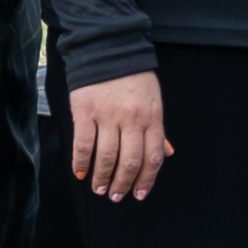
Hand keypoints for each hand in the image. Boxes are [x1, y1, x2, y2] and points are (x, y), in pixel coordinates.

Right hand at [65, 72, 172, 203]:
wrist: (108, 50)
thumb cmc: (134, 79)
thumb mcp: (154, 102)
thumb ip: (158, 130)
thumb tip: (167, 154)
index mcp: (152, 117)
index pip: (153, 156)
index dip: (147, 179)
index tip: (139, 194)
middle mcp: (132, 119)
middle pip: (130, 161)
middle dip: (123, 184)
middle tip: (116, 196)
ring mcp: (108, 116)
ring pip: (107, 156)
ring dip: (102, 178)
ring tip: (99, 190)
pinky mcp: (85, 112)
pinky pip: (83, 144)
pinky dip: (81, 163)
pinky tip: (81, 173)